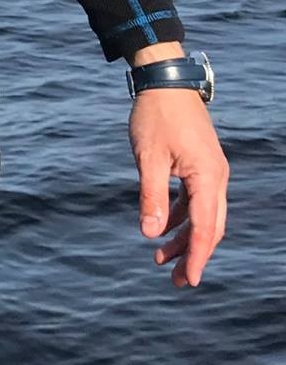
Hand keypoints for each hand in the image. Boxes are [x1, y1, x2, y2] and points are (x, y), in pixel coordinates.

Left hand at [131, 87, 228, 287]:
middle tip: (176, 282)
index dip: (195, 256)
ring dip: (183, 237)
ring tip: (159, 259)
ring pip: (201, 215)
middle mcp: (216, 177)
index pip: (204, 227)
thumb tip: (150, 233)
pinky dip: (180, 216)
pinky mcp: (200, 165)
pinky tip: (161, 228)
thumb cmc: (156, 117)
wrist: (165, 83)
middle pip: (209, 226)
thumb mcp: (148, 158)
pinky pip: (195, 200)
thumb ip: (151, 196)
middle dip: (193, 255)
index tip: (188, 281)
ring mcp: (210, 171)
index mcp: (208, 177)